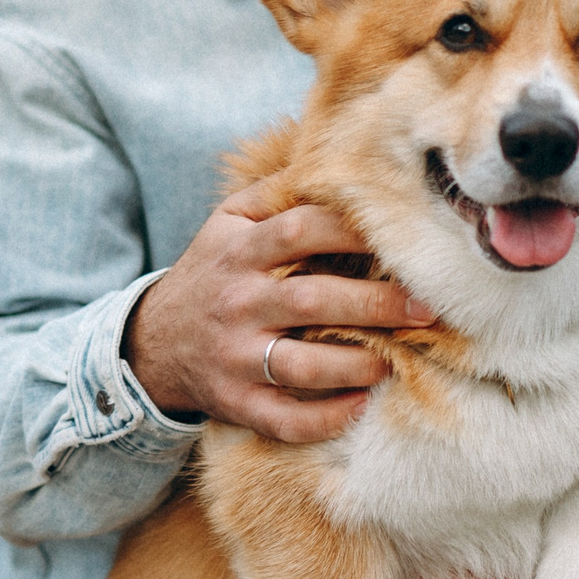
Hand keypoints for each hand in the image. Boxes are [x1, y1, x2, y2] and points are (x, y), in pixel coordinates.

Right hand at [123, 183, 434, 441]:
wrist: (151, 343)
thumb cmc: (213, 273)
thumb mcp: (228, 223)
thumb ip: (278, 193)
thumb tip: (342, 158)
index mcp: (239, 251)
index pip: (299, 230)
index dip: (353, 230)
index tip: (402, 238)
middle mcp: (237, 303)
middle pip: (312, 300)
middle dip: (376, 305)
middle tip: (427, 309)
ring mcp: (235, 357)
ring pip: (302, 365)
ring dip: (357, 365)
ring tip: (395, 359)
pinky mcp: (235, 403)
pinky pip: (285, 419)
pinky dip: (327, 420)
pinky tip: (362, 406)